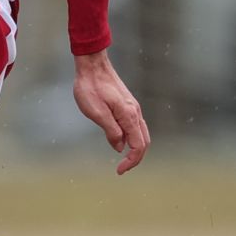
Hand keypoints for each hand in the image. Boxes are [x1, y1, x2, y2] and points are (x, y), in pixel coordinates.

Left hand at [72, 50, 149, 173]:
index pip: (138, 145)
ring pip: (141, 133)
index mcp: (129, 116)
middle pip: (144, 141)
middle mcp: (135, 112)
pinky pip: (135, 125)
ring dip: (135, 148)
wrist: (92, 65)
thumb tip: (120, 147)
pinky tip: (120, 141)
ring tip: (122, 159)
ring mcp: (133, 107)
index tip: (119, 171)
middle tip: (121, 169)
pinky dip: (132, 138)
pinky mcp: (127, 104)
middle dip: (135, 158)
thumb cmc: (90, 87)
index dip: (131, 161)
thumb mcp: (96, 112)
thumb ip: (111, 131)